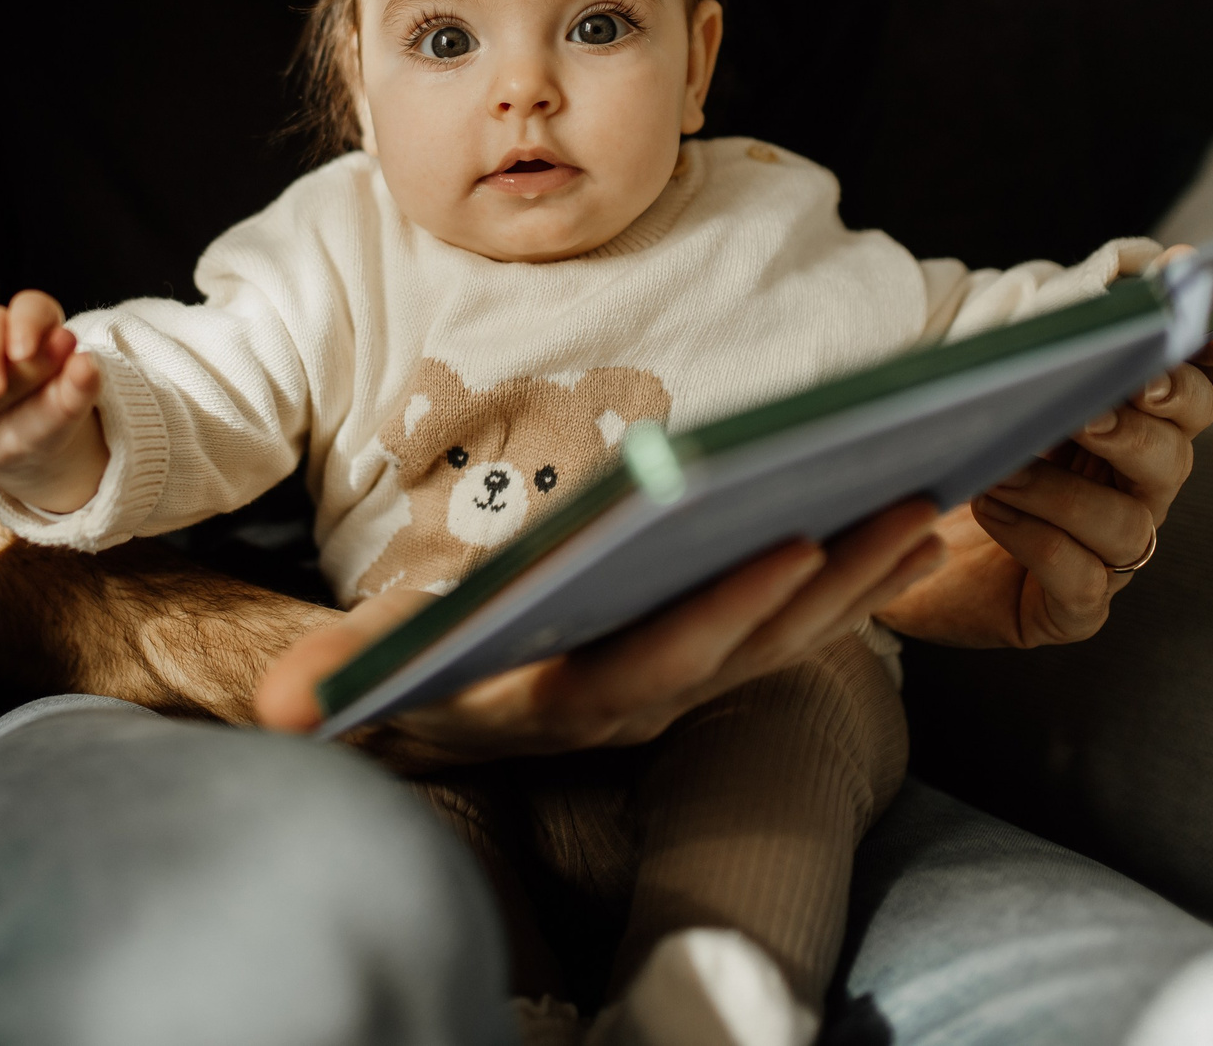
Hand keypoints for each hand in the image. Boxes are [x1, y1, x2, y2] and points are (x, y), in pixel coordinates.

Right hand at [252, 499, 945, 769]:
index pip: (655, 666)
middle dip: (833, 582)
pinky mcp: (695, 666)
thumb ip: (330, 681)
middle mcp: (628, 708)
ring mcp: (670, 689)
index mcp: (556, 701)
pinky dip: (848, 585)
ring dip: (859, 579)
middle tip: (909, 501)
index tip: (793, 545)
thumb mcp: (354, 673)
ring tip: (928, 497)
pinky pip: (786, 634)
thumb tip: (284, 706)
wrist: (408, 714)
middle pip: (749, 650)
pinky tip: (904, 528)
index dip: (727, 612)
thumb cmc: (392, 669)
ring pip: (781, 643)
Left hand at [875, 303, 1212, 648]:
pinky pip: (1083, 579)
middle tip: (1091, 406)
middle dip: (1144, 424)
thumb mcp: (997, 380)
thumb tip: (1126, 273)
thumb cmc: (955, 450)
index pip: (1209, 387)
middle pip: (1178, 449)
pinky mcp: (1073, 607)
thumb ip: (1061, 333)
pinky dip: (1038, 540)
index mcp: (1133, 421)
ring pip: (1131, 523)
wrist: (898, 538)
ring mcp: (1111, 552)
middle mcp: (1136, 488)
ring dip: (1065, 490)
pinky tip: (994, 508)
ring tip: (1003, 468)